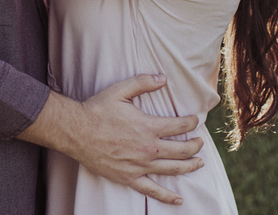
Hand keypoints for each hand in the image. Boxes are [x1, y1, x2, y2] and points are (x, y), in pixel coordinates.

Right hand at [19, 74, 203, 206]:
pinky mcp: (129, 178)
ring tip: (199, 163)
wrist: (77, 132)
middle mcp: (148, 148)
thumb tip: (163, 78)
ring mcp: (139, 166)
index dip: (191, 123)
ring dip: (189, 166)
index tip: (195, 121)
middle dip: (195, 146)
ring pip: (172, 169)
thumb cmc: (98, 110)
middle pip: (181, 150)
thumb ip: (143, 82)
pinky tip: (179, 200)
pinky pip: (152, 190)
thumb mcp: (120, 90)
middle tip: (200, 143)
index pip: (179, 126)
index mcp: (148, 127)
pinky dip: (167, 197)